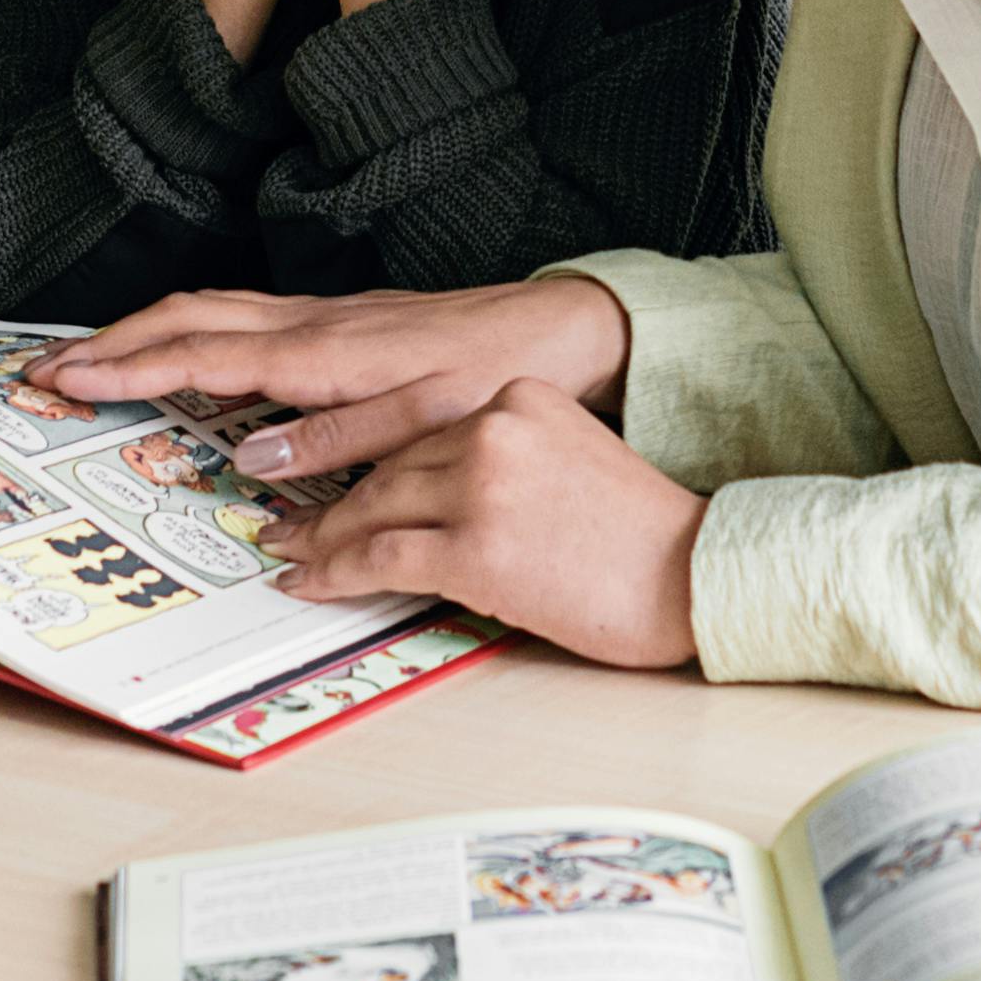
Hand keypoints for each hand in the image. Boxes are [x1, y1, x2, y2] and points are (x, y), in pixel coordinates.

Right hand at [33, 275, 633, 470]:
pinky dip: (186, 328)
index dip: (126, 371)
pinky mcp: (338, 321)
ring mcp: (323, 317)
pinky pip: (239, 316)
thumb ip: (338, 440)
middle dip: (108, 342)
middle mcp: (313, 324)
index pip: (200, 357)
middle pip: (185, 318)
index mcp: (324, 352)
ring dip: (140, 330)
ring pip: (208, 309)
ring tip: (87, 358)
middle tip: (44, 370)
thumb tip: (250, 459)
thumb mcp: (428, 422)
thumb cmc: (497, 374)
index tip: (65, 382)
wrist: (559, 325)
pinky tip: (177, 348)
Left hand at [267, 380, 704, 667]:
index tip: (335, 483)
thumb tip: (428, 494)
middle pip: (392, 466)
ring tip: (290, 553)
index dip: (371, 464)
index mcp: (519, 398)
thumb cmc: (638, 537)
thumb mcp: (568, 459)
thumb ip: (502, 458)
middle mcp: (495, 428)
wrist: (691, 579)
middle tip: (289, 522)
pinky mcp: (474, 548)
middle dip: (334, 502)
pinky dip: (334, 572)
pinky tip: (311, 582)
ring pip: (375, 507)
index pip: (423, 430)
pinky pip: (380, 557)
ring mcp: (482, 487)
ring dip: (323, 537)